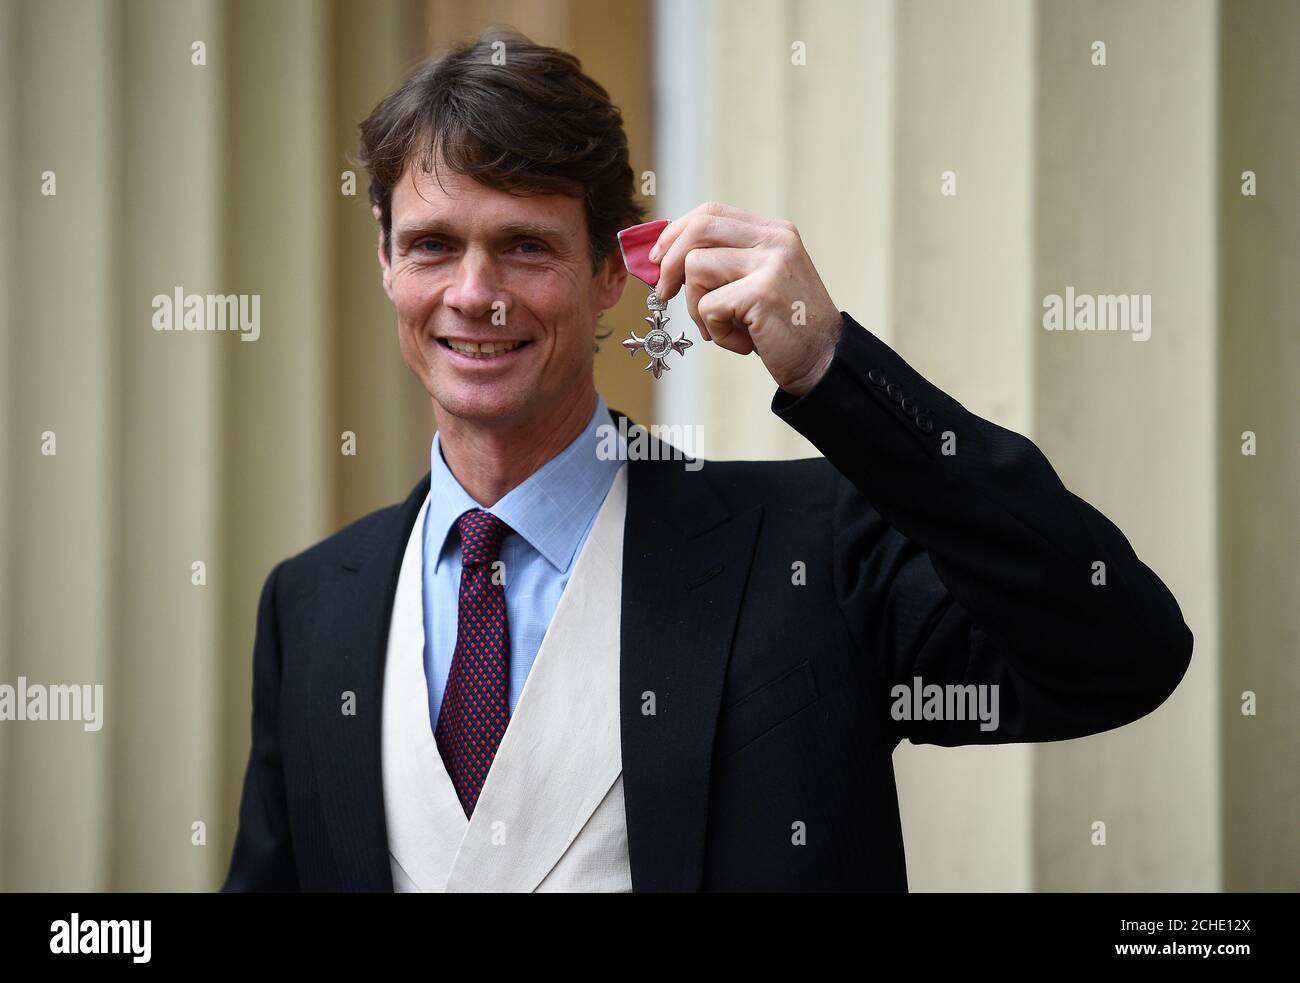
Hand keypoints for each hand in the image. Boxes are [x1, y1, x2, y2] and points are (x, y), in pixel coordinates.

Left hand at [649, 202, 841, 395]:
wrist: (824, 360)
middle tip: (665, 293)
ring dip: (697, 308)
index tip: (658, 260)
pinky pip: (708, 306)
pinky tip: (743, 342)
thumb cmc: (784, 327)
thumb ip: (725, 262)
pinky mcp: (762, 292)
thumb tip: (665, 259)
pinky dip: (716, 332)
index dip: (675, 233)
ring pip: (696, 268)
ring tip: (723, 328)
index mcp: (772, 232)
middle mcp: (774, 240)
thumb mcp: (757, 281)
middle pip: (699, 228)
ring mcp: (770, 263)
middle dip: (670, 263)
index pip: (711, 213)